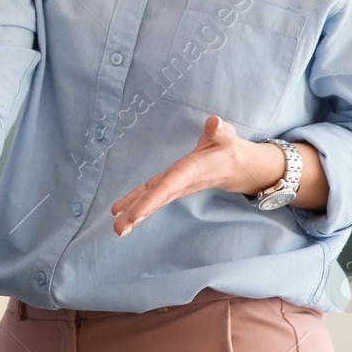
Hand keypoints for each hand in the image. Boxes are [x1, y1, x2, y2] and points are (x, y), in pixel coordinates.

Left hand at [110, 114, 276, 235]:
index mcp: (190, 171)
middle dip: (137, 213)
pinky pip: (150, 196)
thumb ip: (220, 130)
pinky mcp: (169, 186)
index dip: (152, 200)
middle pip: (156, 199)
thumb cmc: (227, 148)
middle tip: (118, 228)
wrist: (235, 168)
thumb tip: (215, 122)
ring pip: (151, 201)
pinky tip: (119, 214)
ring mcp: (174, 187)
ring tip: (117, 228)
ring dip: (132, 215)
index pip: (168, 186)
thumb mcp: (227, 136)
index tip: (135, 214)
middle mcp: (180, 183)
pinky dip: (135, 205)